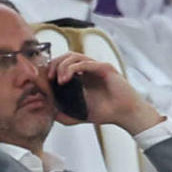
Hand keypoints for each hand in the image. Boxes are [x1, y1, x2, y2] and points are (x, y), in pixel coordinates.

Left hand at [46, 53, 163, 134]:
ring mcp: (97, 67)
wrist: (125, 115)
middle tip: (49, 78)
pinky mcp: (104, 68)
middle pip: (66, 56)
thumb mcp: (81, 114)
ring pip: (74, 56)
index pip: (64, 64)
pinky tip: (66, 79)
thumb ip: (66, 115)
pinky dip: (73, 69)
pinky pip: (85, 63)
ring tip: (58, 80)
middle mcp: (89, 69)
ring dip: (62, 66)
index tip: (46, 81)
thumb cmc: (108, 113)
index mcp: (84, 77)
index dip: (52, 69)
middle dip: (54, 64)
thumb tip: (52, 114)